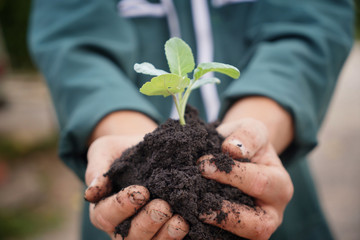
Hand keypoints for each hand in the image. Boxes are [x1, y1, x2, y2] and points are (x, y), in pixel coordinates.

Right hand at [84, 135, 188, 239]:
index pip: (106, 216)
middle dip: (147, 223)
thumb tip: (91, 192)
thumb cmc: (121, 151)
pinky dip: (179, 236)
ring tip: (180, 222)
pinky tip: (190, 224)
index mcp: (104, 208)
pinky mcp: (164, 229)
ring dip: (166, 236)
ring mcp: (145, 231)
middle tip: (163, 207)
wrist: (147, 150)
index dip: (122, 207)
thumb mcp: (104, 151)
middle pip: (129, 236)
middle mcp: (122, 226)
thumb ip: (97, 170)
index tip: (141, 191)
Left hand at [198, 118, 293, 239]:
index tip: (202, 164)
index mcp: (280, 184)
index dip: (229, 174)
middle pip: (258, 225)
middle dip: (224, 212)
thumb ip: (246, 136)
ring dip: (215, 227)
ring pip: (242, 238)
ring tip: (192, 212)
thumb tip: (233, 150)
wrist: (241, 156)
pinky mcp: (239, 235)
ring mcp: (256, 229)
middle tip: (196, 199)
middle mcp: (273, 213)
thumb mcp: (252, 129)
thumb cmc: (247, 143)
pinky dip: (208, 233)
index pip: (258, 183)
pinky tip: (189, 220)